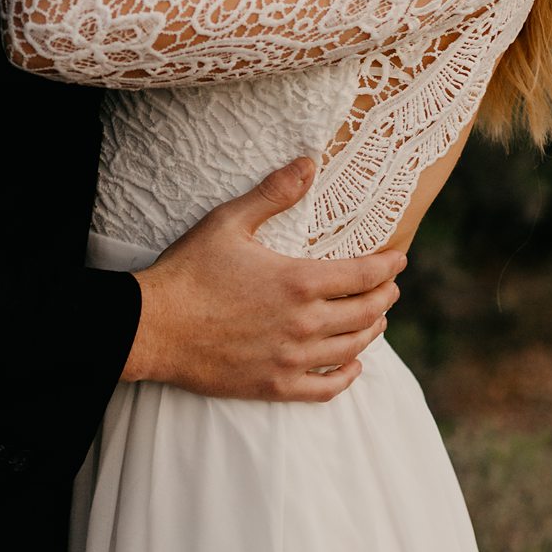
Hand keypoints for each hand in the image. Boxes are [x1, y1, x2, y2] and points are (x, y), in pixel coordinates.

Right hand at [123, 157, 405, 402]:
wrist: (153, 326)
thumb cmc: (189, 270)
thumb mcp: (229, 221)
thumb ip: (273, 193)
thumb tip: (308, 162)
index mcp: (299, 281)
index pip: (363, 274)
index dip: (387, 266)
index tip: (399, 259)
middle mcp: (304, 323)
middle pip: (365, 313)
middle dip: (384, 297)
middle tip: (390, 287)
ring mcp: (291, 359)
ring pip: (351, 349)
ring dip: (371, 332)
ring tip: (376, 319)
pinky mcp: (274, 386)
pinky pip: (325, 389)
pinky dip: (346, 377)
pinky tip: (352, 366)